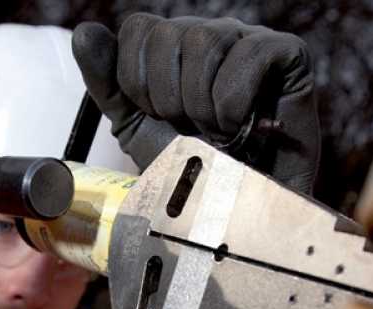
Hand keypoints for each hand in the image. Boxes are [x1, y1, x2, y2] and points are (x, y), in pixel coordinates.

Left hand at [72, 14, 319, 194]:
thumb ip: (108, 83)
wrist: (235, 215)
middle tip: (194, 132)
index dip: (139, 84)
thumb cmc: (191, 170)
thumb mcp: (137, 130)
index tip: (161, 119)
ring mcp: (250, 40)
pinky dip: (237, 105)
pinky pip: (249, 56)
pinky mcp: (288, 55)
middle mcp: (213, 33)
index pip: (138, 29)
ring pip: (206, 42)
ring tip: (220, 134)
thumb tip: (83, 32)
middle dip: (171, 100)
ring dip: (204, 107)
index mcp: (174, 46)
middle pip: (169, 35)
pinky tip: (248, 127)